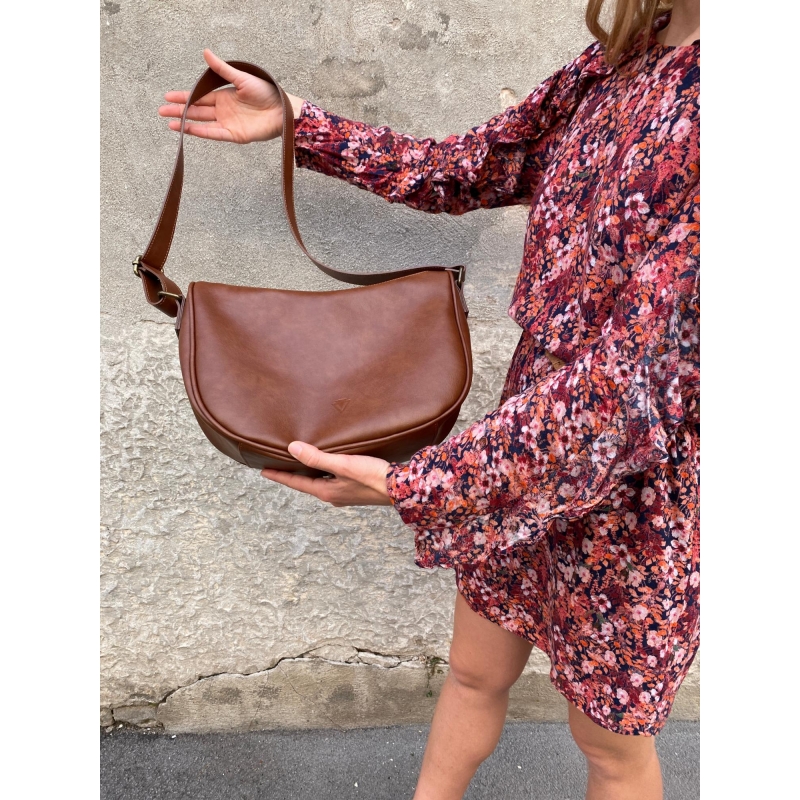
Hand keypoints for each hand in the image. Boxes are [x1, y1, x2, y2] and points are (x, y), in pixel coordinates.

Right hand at [158, 48, 304, 143]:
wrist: (283, 110)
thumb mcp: (241, 78)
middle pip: (197, 111)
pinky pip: (214, 134)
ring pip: (202, 123)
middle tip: (162, 110)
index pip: (199, 97)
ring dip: (186, 123)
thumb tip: (206, 52)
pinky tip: (187, 130)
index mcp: (224, 96)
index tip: (168, 96)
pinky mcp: (235, 135)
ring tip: (170, 123)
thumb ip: (222, 69)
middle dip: (179, 110)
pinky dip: (201, 132)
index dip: (184, 97)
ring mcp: (228, 123)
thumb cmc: (267, 93)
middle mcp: (224, 110)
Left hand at [261, 442, 392, 506]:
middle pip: (307, 484)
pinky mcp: (356, 490)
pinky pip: (333, 480)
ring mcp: (345, 494)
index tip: (263, 471)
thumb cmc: (372, 476)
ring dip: (310, 474)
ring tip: (302, 464)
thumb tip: (292, 449)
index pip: (296, 483)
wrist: (401, 489)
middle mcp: (333, 495)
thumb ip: (317, 457)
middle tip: (280, 466)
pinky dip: (325, 473)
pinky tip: (330, 466)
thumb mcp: (342, 464)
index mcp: (326, 491)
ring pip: (321, 482)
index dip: (279, 475)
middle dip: (293, 475)